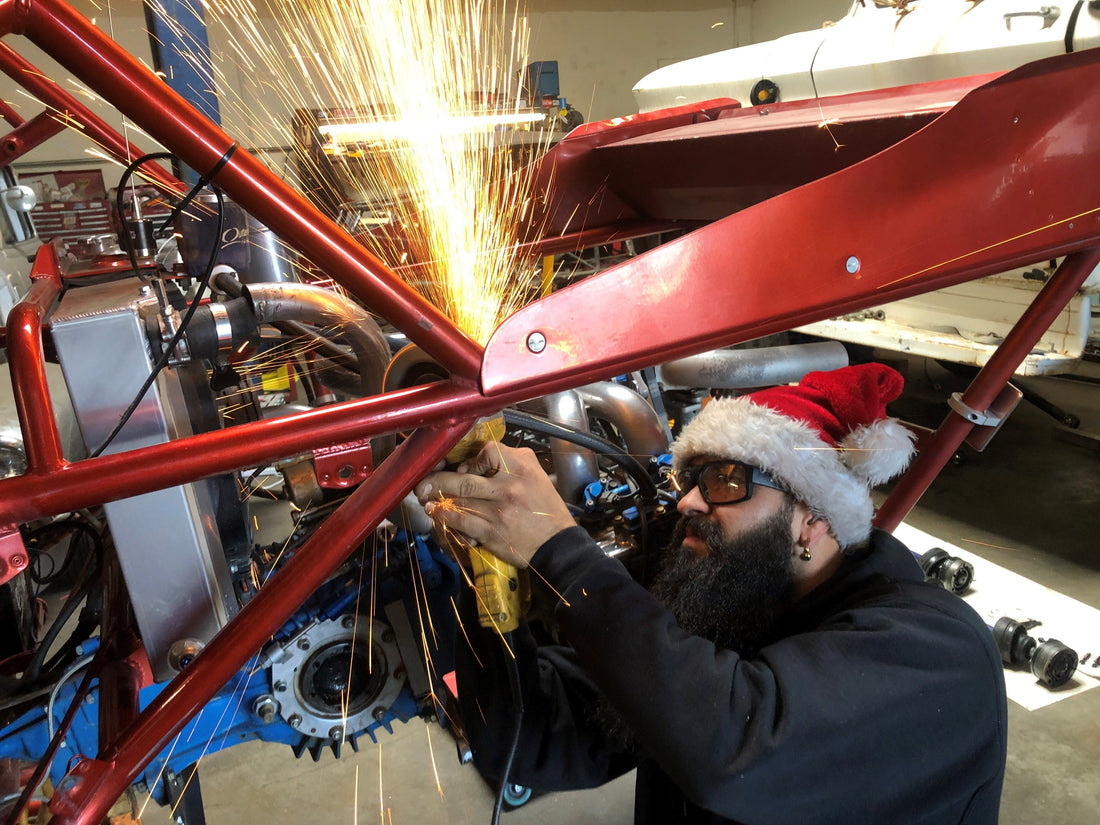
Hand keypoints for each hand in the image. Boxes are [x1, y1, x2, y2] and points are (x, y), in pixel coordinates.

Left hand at [414, 442, 575, 566]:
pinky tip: (434, 512)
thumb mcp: (537, 475)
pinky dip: (444, 515)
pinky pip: (461, 520)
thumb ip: (512, 460)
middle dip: (438, 478)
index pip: (487, 450)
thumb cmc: (545, 508)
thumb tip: (479, 457)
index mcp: (521, 468)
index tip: (462, 467)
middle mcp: (509, 486)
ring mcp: (498, 510)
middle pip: (464, 478)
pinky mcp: (491, 531)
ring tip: (424, 495)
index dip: (470, 458)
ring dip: (436, 497)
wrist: (556, 543)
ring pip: (459, 499)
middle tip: (423, 480)